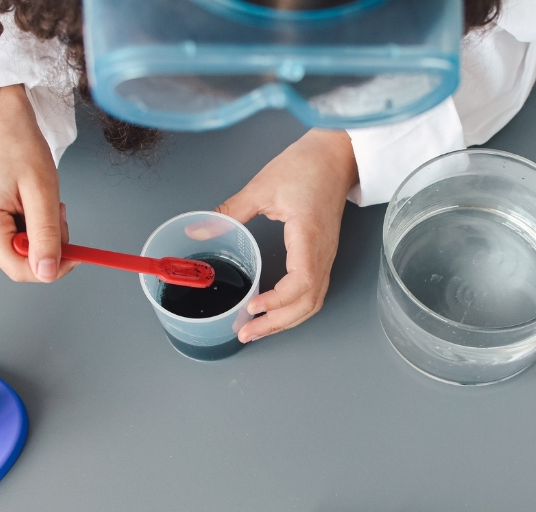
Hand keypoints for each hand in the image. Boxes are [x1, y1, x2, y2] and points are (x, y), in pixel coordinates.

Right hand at [0, 85, 76, 281]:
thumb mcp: (43, 194)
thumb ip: (46, 236)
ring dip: (43, 235)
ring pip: (23, 255)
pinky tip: (31, 207)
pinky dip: (34, 229)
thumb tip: (47, 274)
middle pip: (23, 264)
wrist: (3, 128)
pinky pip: (18, 243)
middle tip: (56, 212)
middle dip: (49, 245)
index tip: (77, 252)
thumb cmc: (20, 150)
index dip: (54, 266)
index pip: (22, 270)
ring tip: (42, 204)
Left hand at [213, 129, 358, 341]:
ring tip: (258, 329)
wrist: (337, 154)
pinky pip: (314, 290)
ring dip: (287, 320)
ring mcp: (327, 256)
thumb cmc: (308, 165)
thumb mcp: (262, 186)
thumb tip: (198, 229)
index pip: (301, 283)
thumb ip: (230, 211)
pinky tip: (275, 311)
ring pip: (313, 302)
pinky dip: (295, 308)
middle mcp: (323, 252)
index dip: (278, 302)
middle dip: (278, 324)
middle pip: (308, 303)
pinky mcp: (324, 254)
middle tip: (247, 332)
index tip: (252, 308)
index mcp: (309, 236)